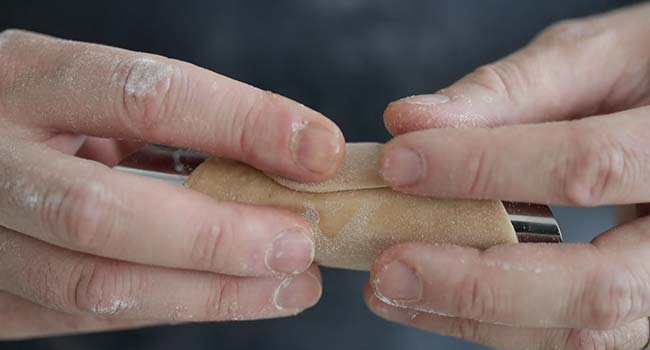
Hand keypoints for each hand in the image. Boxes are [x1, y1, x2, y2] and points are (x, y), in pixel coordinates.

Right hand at [0, 30, 343, 338]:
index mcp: (27, 79)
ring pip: (94, 284)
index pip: (144, 96)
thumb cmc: (49, 116)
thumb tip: (288, 158)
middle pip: (104, 212)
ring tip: (285, 286)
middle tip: (298, 245)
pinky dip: (171, 306)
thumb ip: (173, 123)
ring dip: (208, 292)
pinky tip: (229, 295)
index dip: (242, 124)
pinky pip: (84, 316)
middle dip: (218, 237)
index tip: (318, 152)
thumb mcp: (96, 94)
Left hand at [366, 4, 649, 348]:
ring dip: (475, 318)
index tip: (399, 163)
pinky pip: (570, 334)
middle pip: (597, 288)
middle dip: (480, 284)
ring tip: (393, 290)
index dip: (483, 168)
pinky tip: (436, 298)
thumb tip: (410, 121)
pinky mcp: (640, 306)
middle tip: (391, 268)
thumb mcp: (598, 58)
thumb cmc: (648, 74)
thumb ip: (509, 89)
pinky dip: (495, 324)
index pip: (586, 166)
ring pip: (582, 332)